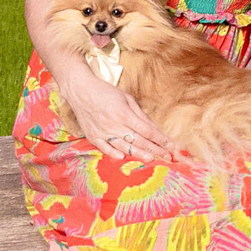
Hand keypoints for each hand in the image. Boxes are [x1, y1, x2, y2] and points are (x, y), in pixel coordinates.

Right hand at [64, 78, 179, 163]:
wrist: (80, 90)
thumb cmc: (105, 92)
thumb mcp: (126, 98)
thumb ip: (140, 114)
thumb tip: (153, 128)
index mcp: (124, 114)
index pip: (147, 130)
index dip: (160, 139)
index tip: (170, 146)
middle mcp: (114, 125)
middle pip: (139, 141)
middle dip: (155, 149)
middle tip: (167, 157)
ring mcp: (103, 132)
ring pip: (124, 147)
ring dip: (139, 154)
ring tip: (151, 159)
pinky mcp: (93, 136)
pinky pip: (105, 148)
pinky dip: (114, 154)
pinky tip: (123, 157)